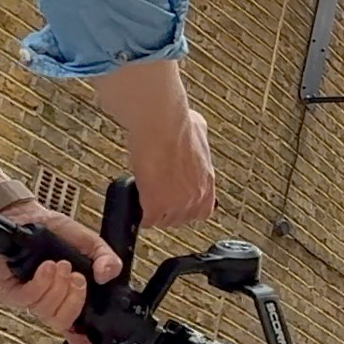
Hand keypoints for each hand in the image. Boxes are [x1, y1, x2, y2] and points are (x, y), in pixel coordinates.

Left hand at [0, 196, 122, 343]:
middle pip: (62, 321)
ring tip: (60, 264)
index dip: (82, 342)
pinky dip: (41, 283)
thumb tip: (109, 274)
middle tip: (77, 276)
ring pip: (46, 311)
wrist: (25, 215)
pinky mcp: (9, 292)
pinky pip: (28, 298)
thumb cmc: (52, 231)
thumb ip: (105, 258)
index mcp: (67, 297)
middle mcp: (47, 302)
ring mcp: (27, 299)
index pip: (74, 328)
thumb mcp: (88, 242)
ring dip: (57, 287)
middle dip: (74, 299)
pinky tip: (47, 267)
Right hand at [94, 59, 214, 228]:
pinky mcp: (157, 205)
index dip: (188, 208)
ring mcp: (178, 203)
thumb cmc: (177, 122)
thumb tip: (195, 133)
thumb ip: (199, 140)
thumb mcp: (199, 129)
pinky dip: (141, 215)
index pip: (204, 210)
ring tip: (146, 200)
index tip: (178, 202)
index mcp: (207, 180)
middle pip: (182, 218)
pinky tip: (136, 204)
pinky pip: (148, 221)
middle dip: (169, 210)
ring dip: (155, 213)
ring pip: (165, 221)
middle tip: (158, 199)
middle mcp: (196, 195)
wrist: (161, 124)